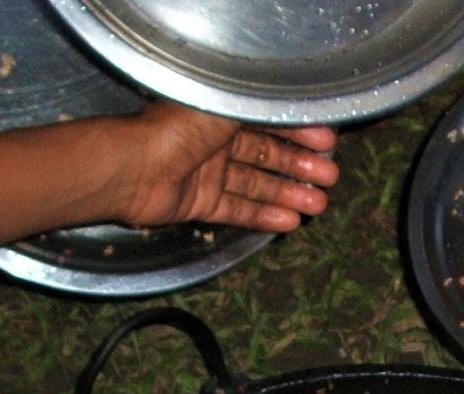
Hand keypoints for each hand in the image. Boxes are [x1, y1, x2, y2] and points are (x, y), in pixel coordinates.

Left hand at [103, 103, 338, 231]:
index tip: (327, 143)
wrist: (133, 167)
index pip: (267, 121)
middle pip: (265, 154)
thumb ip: (258, 107)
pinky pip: (237, 210)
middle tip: (330, 178)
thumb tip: (292, 101)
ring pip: (256, 184)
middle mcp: (213, 141)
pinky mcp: (199, 203)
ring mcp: (206, 174)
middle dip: (299, 166)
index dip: (299, 131)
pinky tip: (290, 222)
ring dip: (288, 194)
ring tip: (319, 205)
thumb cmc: (178, 130)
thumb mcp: (226, 106)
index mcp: (220, 112)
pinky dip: (263, 216)